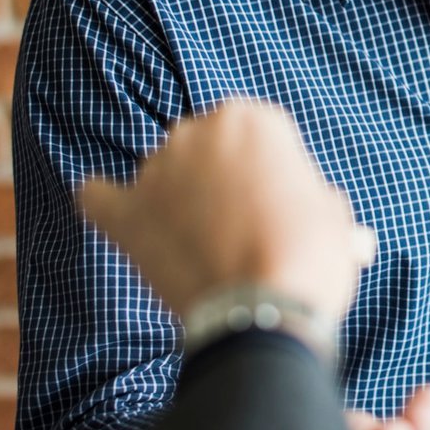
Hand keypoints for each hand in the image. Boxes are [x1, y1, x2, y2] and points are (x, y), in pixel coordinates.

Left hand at [80, 100, 375, 326]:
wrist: (266, 311)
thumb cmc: (310, 257)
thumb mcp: (331, 212)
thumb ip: (306, 194)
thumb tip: (307, 209)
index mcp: (250, 118)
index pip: (254, 131)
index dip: (267, 168)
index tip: (275, 198)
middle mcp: (197, 132)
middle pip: (204, 147)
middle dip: (218, 178)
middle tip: (239, 223)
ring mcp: (155, 171)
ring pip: (161, 173)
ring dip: (174, 198)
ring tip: (199, 243)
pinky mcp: (124, 214)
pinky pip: (98, 196)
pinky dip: (106, 201)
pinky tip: (115, 209)